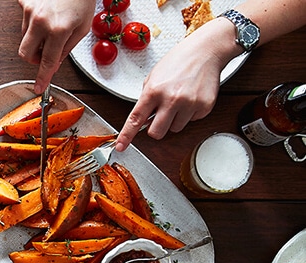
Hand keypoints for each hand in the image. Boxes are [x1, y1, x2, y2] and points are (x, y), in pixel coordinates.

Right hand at [16, 0, 95, 92]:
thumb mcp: (82, 27)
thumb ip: (66, 49)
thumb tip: (54, 64)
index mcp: (58, 30)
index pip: (47, 62)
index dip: (43, 77)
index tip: (39, 87)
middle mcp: (41, 21)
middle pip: (25, 53)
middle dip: (34, 58)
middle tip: (45, 53)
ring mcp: (30, 10)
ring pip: (24, 37)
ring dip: (35, 38)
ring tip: (51, 26)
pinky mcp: (25, 2)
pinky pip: (24, 19)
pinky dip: (33, 21)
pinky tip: (45, 13)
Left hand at [115, 19, 238, 150]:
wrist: (205, 51)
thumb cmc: (178, 62)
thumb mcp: (153, 77)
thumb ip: (146, 99)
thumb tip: (142, 119)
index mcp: (153, 91)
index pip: (136, 119)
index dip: (127, 135)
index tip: (121, 146)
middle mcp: (171, 99)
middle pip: (156, 133)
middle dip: (156, 128)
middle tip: (161, 115)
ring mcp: (189, 104)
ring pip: (175, 129)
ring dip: (174, 119)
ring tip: (179, 100)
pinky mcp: (204, 106)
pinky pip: (191, 121)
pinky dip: (190, 113)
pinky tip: (191, 97)